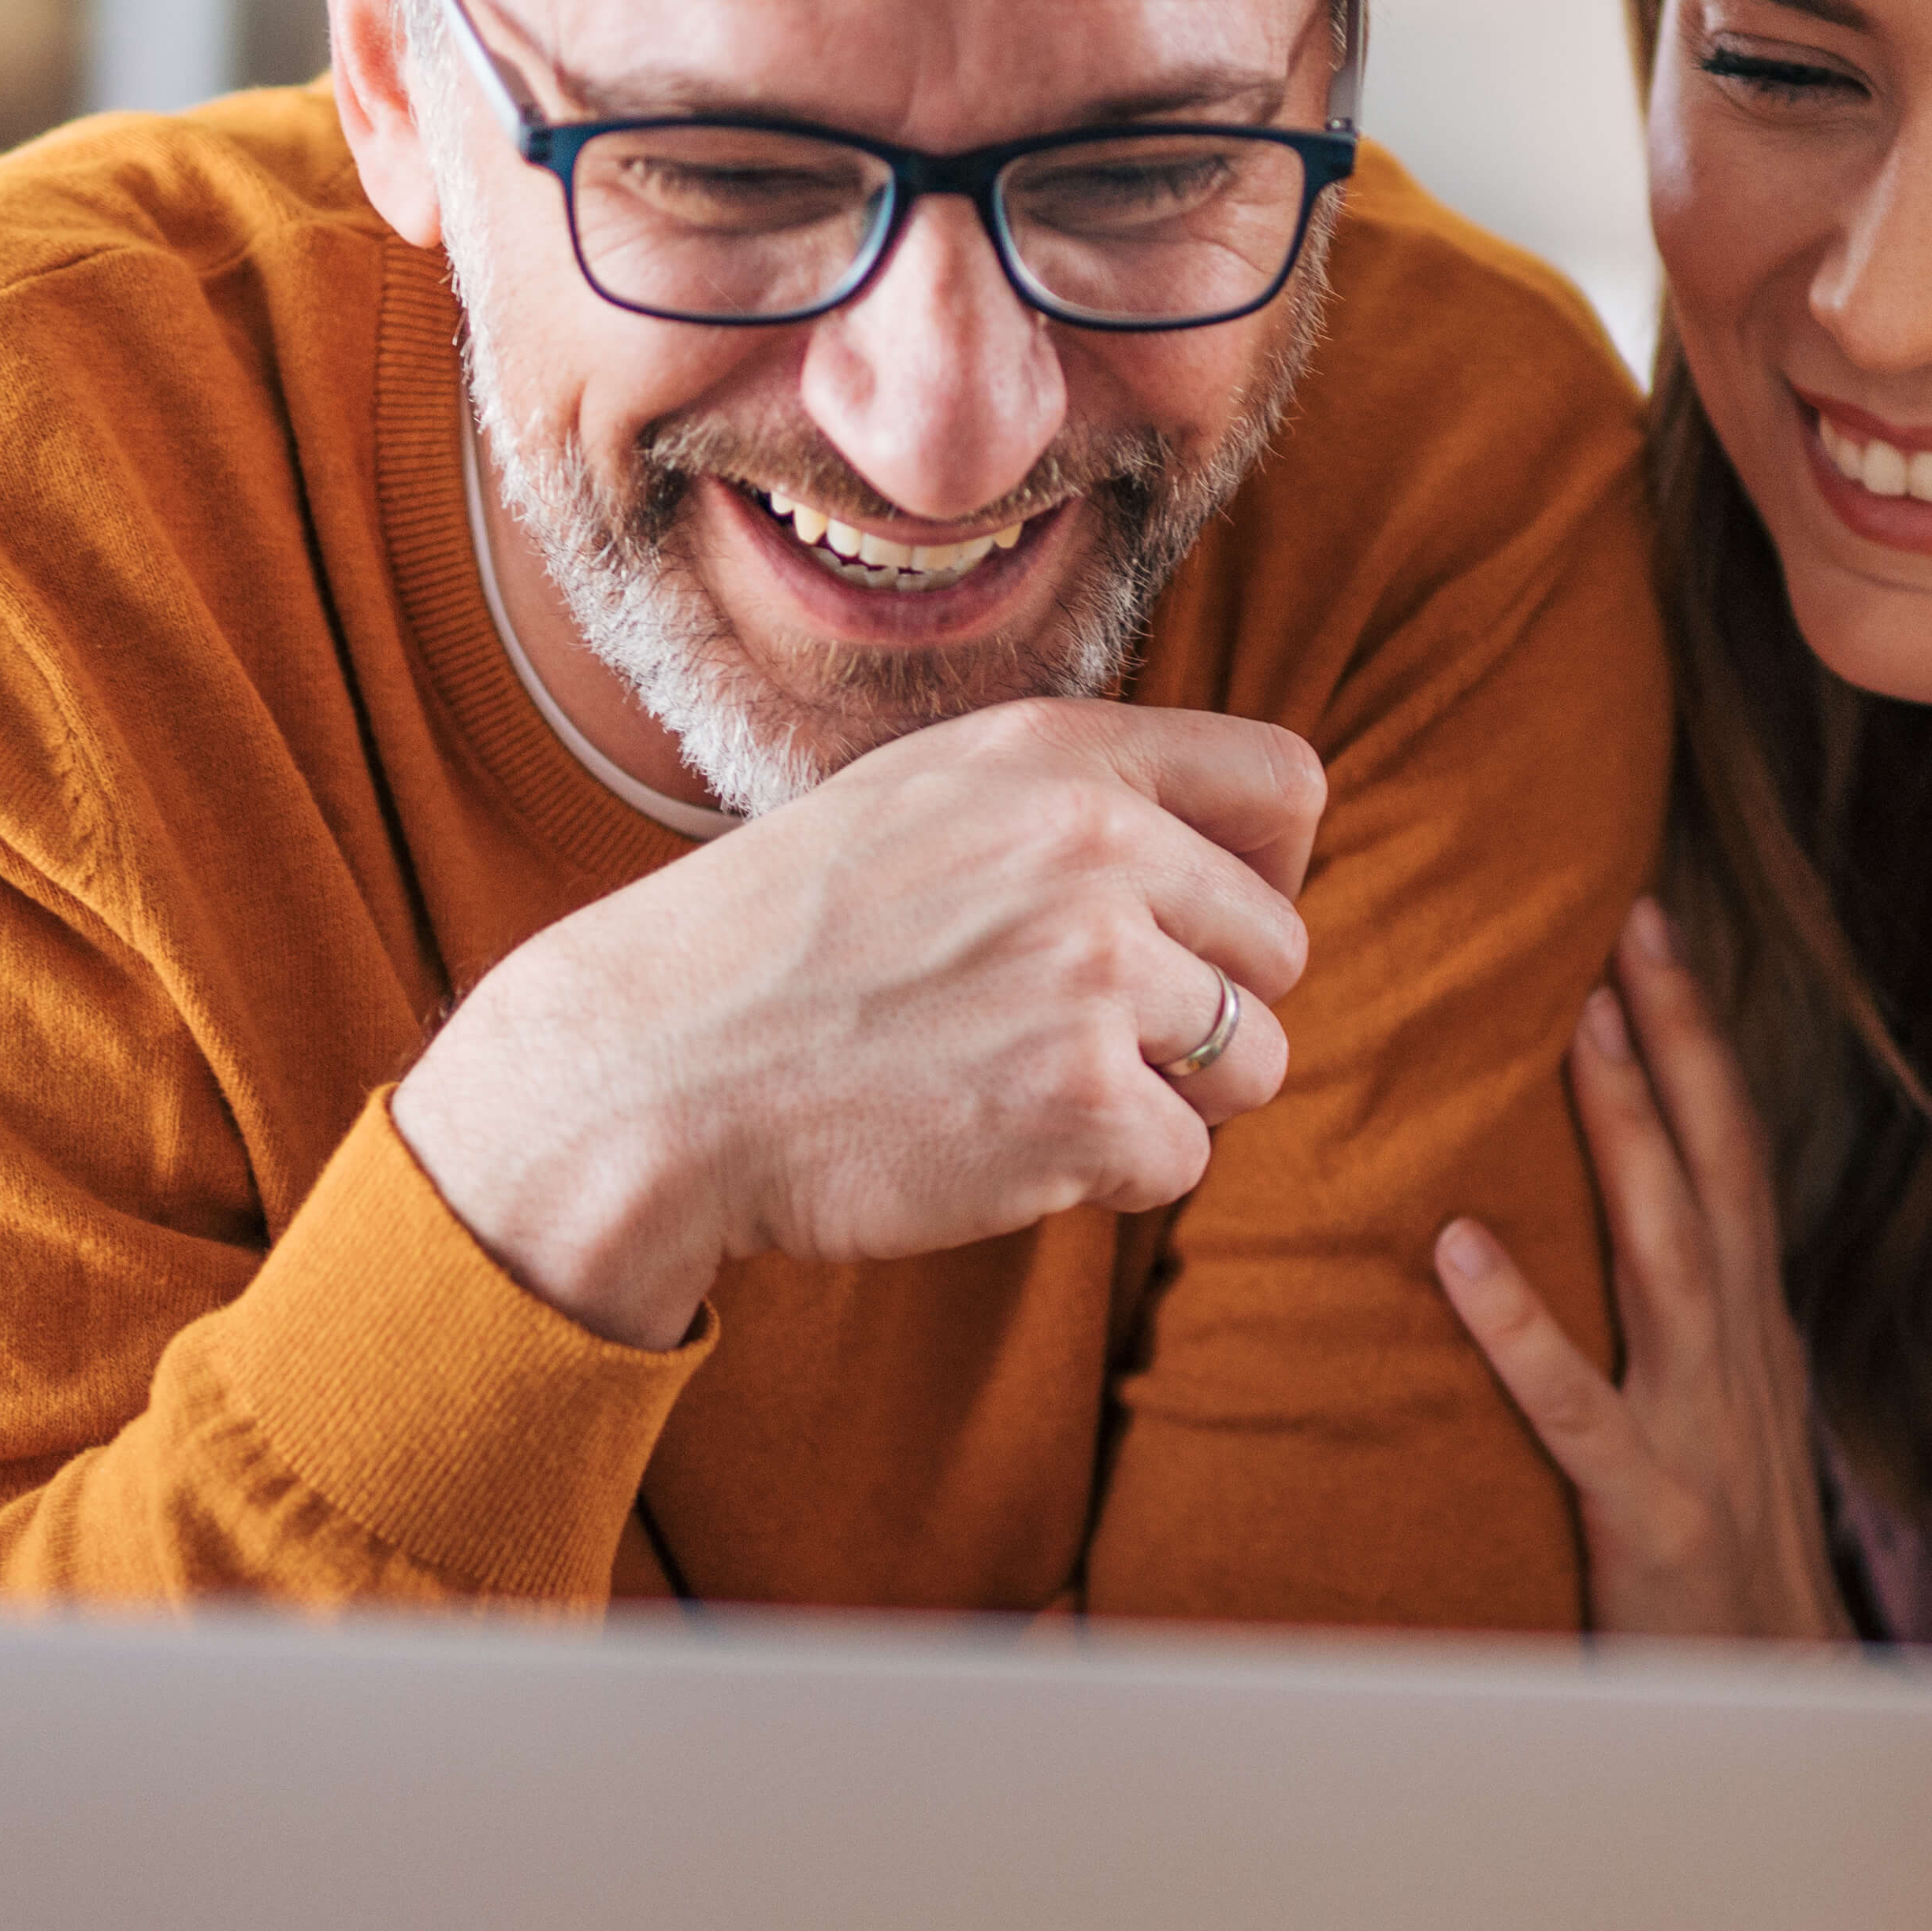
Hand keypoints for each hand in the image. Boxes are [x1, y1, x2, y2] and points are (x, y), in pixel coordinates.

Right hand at [399, 699, 1324, 1343]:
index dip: (1266, 872)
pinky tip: (996, 1145)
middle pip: (1277, 949)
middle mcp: (1094, 843)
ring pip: (1254, 1064)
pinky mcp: (1085, 1102)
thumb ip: (1072, 805)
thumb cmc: (777, 950)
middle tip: (1071, 1039)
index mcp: (1057, 751)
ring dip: (1164, 1102)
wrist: (646, 1073)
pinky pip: (1183, 1162)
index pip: (1285, 782)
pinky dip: (1107, 1179)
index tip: (1202, 929)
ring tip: (1026, 1088)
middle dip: (1203, 1013)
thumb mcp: (922, 801)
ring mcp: (1096, 973)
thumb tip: (1229, 865)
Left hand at [1436, 901, 1848, 1643]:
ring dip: (1627, 1134)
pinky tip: (1461, 1249)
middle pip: (1716, 1171)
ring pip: (1668, 1252)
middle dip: (1679, 1043)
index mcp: (1752, 1337)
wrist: (1793, 1722)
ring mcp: (1702, 1432)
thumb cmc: (1731, 1579)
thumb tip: (1633, 1240)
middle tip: (1633, 924)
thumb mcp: (1720, 1435)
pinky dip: (1520, 1324)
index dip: (1700, 1049)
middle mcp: (1740, 1361)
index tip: (1657, 940)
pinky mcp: (1648, 1513)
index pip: (1733, 1161)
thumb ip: (1681, 1340)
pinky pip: (1574, 1404)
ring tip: (1580, 1026)